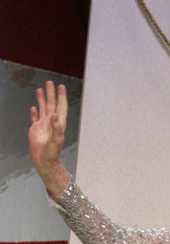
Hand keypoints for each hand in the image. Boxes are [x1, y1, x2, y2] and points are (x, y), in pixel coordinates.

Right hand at [28, 81, 70, 197]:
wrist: (44, 161)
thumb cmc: (53, 152)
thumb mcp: (57, 140)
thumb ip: (56, 127)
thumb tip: (54, 115)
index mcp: (58, 122)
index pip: (60, 106)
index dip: (61, 96)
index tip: (61, 86)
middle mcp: (51, 122)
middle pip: (51, 104)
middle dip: (51, 93)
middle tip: (50, 82)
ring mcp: (43, 125)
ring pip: (43, 108)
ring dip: (42, 99)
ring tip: (40, 89)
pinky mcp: (35, 130)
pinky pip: (35, 118)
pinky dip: (34, 112)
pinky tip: (33, 107)